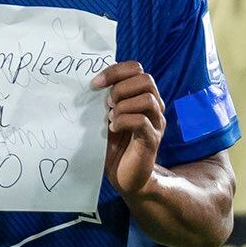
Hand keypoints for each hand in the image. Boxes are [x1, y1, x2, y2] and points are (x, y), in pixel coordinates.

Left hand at [93, 62, 164, 196]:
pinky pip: (142, 121)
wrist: (125, 177)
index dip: (115, 71)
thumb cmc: (114, 146)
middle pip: (146, 79)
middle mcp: (154, 107)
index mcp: (142, 96)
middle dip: (121, 87)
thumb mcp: (106, 118)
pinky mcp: (152, 140)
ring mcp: (156, 123)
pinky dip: (124, 121)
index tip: (95, 83)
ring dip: (124, 105)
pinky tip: (113, 128)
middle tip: (107, 103)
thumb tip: (89, 80)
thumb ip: (104, 100)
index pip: (136, 69)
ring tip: (110, 117)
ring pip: (148, 99)